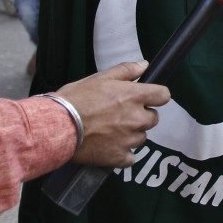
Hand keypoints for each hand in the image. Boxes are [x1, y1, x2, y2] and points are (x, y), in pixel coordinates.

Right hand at [55, 61, 169, 167]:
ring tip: (110, 131)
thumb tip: (144, 65)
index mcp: (134, 96)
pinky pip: (130, 158)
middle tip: (121, 115)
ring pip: (141, 138)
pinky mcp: (120, 157)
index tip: (148, 98)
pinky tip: (109, 147)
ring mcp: (130, 140)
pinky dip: (122, 154)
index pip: (163, 96)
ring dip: (131, 135)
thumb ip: (126, 70)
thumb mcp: (100, 78)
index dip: (156, 96)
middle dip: (141, 116)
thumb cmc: (76, 99)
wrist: (58, 126)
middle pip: (153, 118)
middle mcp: (137, 118)